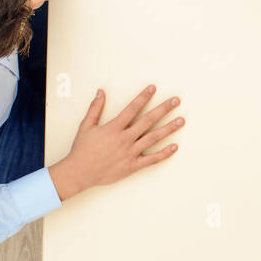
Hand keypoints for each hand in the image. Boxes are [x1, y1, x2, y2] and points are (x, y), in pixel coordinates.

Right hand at [49, 85, 183, 199]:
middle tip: (176, 101)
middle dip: (163, 109)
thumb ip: (95, 108)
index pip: (132, 108)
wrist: (79, 172)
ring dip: (169, 128)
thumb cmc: (81, 149)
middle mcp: (124, 138)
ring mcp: (130, 152)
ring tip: (181, 120)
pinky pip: (151, 159)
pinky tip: (175, 146)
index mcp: (114, 128)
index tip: (153, 88)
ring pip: (153, 138)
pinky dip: (164, 153)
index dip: (143, 97)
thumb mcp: (86, 126)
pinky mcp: (132, 166)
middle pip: (148, 120)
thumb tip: (100, 92)